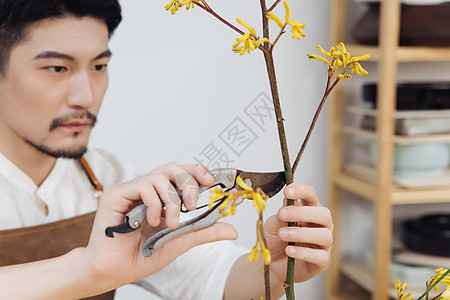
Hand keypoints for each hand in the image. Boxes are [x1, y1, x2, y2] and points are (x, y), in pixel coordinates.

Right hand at [84, 163, 237, 292]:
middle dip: (188, 184)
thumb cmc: (140, 256)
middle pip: (173, 168)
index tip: (211, 182)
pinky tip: (151, 221)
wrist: (114, 270)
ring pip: (160, 176)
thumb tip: (232, 229)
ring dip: (172, 200)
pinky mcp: (117, 194)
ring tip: (170, 223)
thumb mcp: (180, 241)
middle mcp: (146, 190)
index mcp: (160, 198)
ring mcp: (131, 190)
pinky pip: (143, 186)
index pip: (181, 174)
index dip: (197, 172)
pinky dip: (154, 204)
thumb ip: (203, 232)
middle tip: (192, 206)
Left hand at [264, 182, 332, 282]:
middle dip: (302, 212)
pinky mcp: (322, 261)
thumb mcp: (273, 224)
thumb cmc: (275, 239)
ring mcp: (324, 244)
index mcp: (309, 210)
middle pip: (323, 214)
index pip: (311, 195)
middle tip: (281, 213)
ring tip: (282, 234)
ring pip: (324, 235)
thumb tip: (288, 201)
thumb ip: (282, 215)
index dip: (302, 190)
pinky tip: (289, 250)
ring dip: (301, 233)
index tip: (287, 191)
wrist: (271, 262)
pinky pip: (320, 256)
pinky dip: (304, 252)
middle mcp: (320, 225)